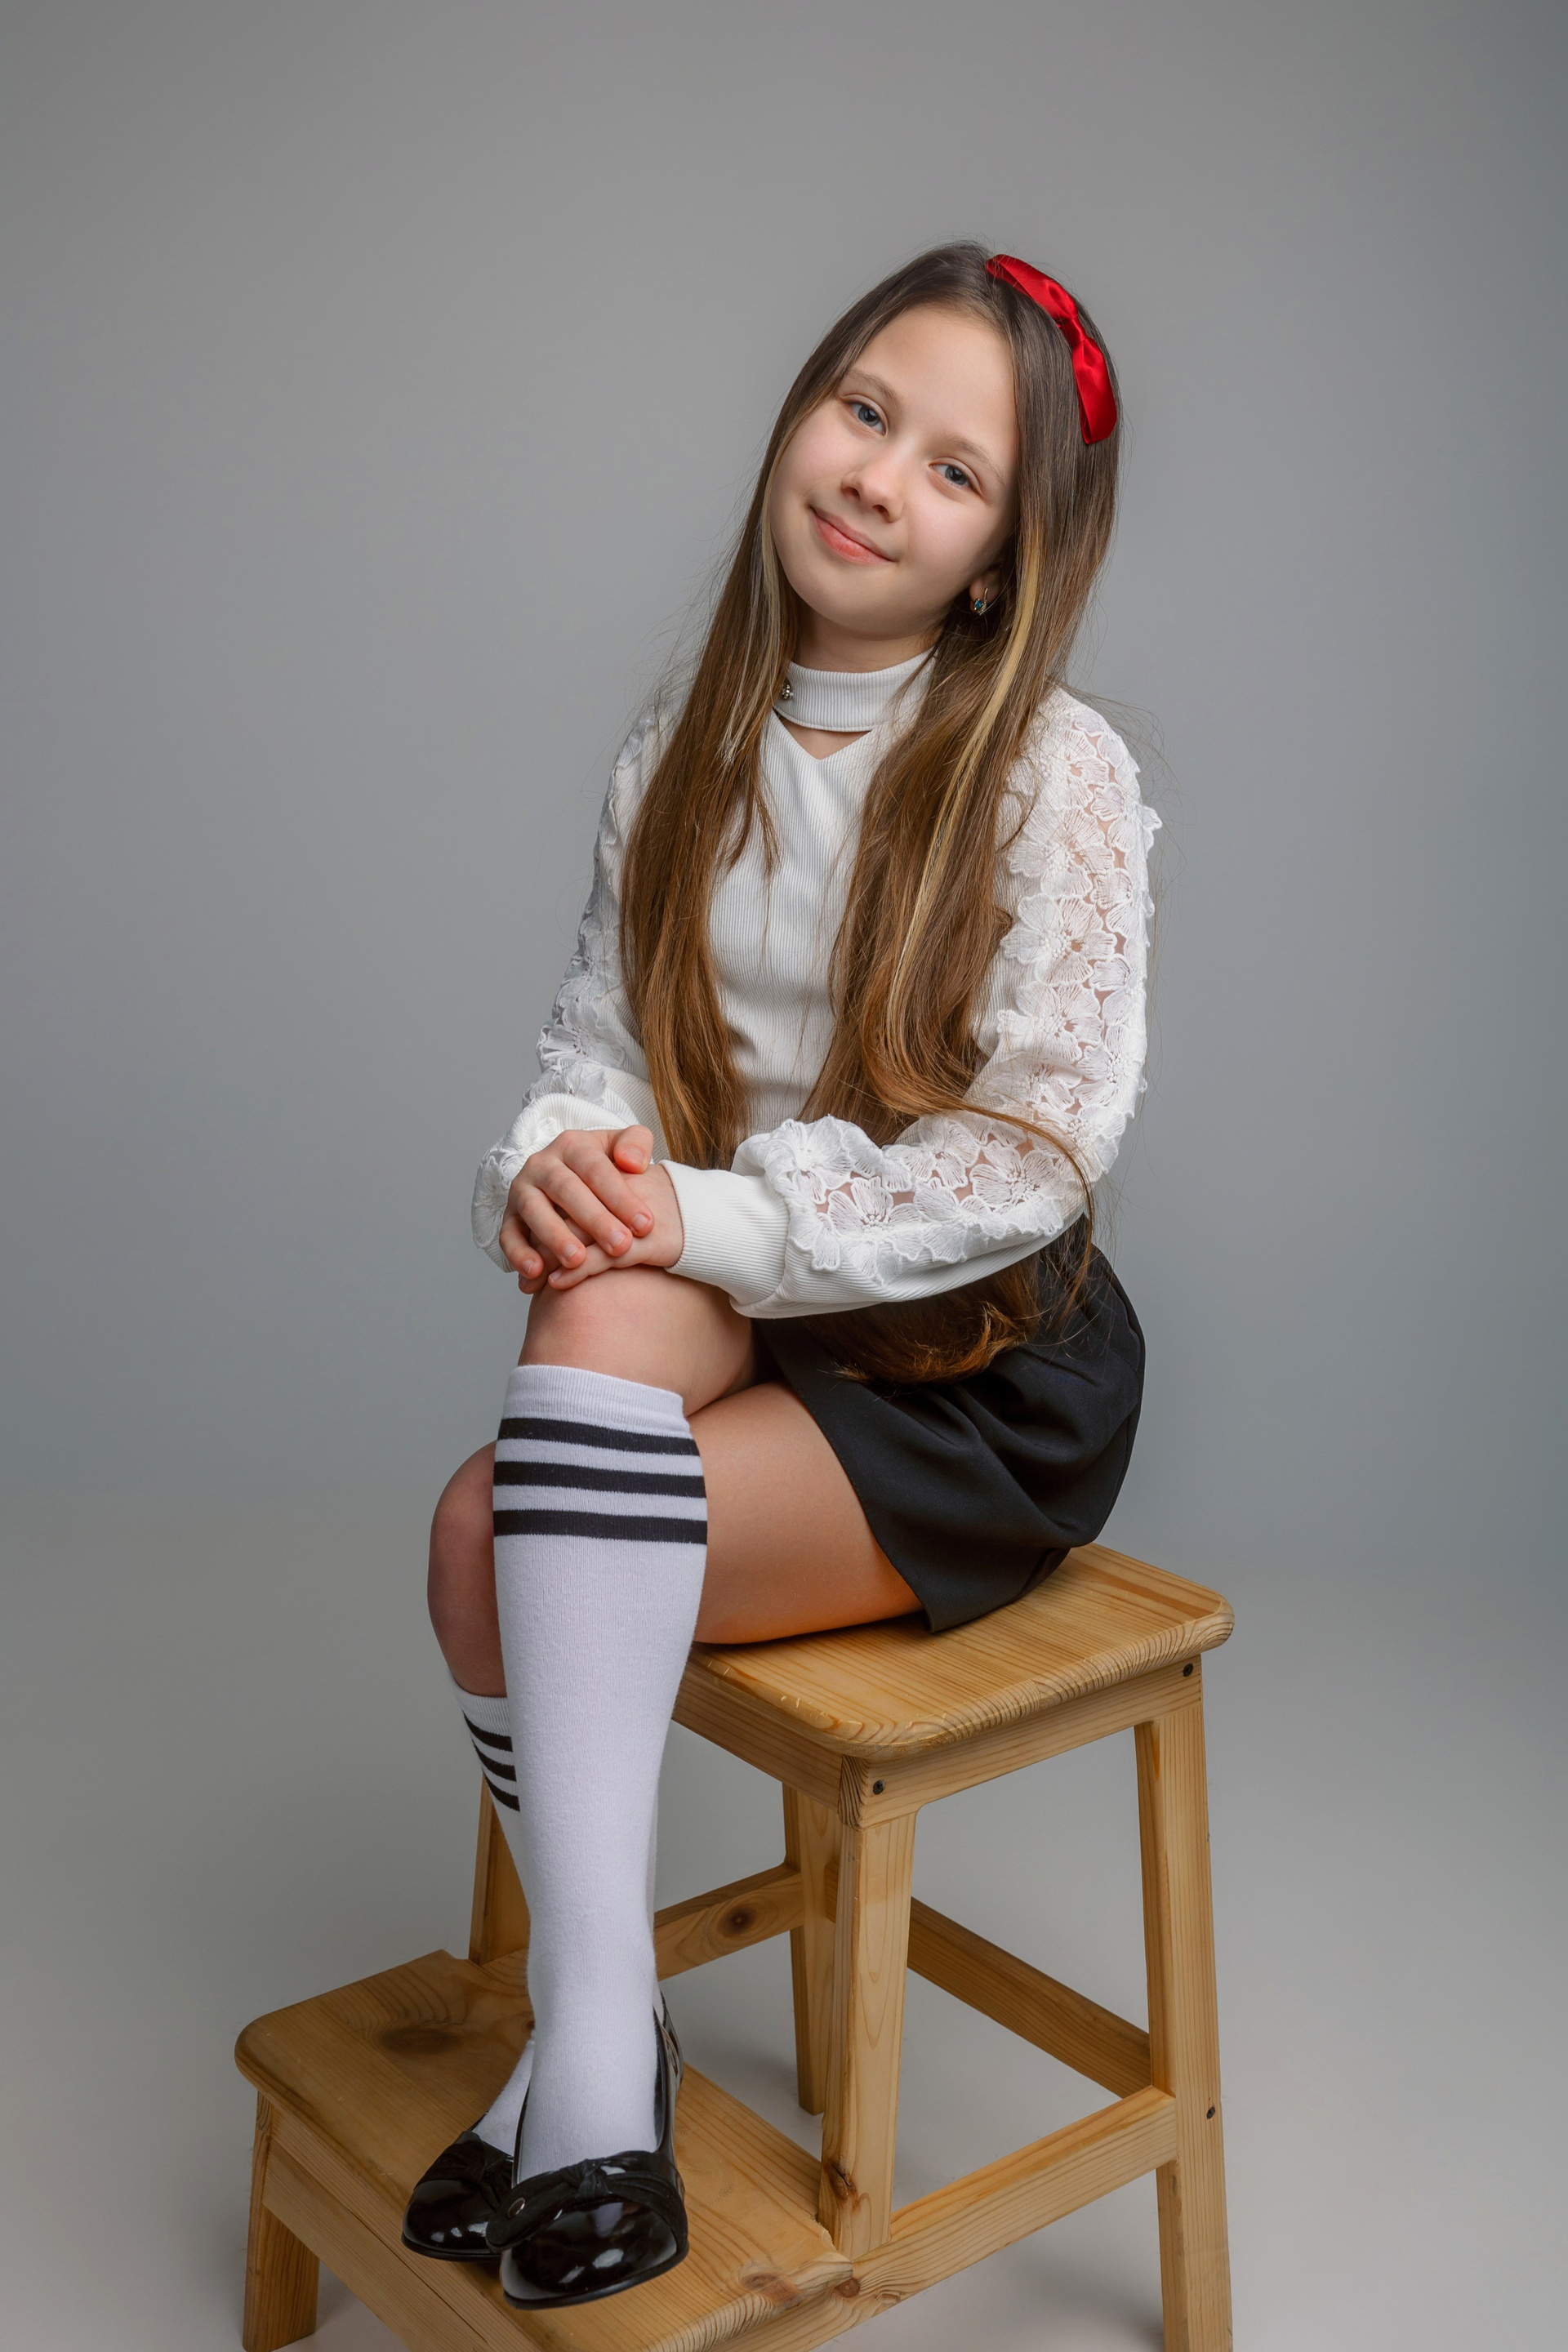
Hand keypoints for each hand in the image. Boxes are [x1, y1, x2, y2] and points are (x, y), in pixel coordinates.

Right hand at [499, 1128, 681, 1293]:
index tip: (645, 1225)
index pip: (596, 1169)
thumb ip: (636, 1143)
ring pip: (534, 1211)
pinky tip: (536, 1272)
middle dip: (595, 1220)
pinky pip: (508, 1235)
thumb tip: (633, 1162)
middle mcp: (542, 1164)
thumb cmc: (606, 1169)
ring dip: (555, 1237)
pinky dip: (518, 1254)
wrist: (570, 1182)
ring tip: (578, 1261)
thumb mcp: (622, 1146)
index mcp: (572, 1145)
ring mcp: (522, 1190)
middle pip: (566, 1189)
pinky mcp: (509, 1217)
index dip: (621, 1197)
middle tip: (620, 1246)